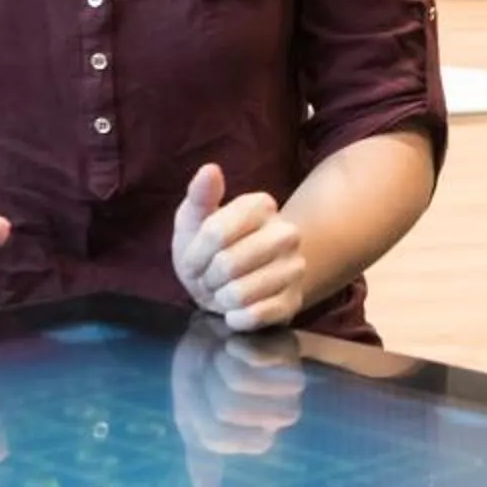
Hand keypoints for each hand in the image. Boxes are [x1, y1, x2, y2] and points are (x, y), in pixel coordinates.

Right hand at [170, 325, 306, 486]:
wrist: (210, 332)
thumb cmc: (201, 377)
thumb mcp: (192, 419)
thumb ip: (202, 456)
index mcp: (257, 436)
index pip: (223, 439)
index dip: (204, 415)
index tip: (201, 397)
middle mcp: (280, 414)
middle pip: (228, 409)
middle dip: (209, 386)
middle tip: (212, 370)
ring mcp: (288, 382)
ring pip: (242, 383)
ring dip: (223, 365)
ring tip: (225, 354)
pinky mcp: (289, 349)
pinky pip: (258, 357)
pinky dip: (237, 348)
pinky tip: (236, 341)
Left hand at [171, 165, 306, 331]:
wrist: (235, 282)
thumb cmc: (210, 249)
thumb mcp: (195, 220)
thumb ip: (200, 196)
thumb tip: (210, 169)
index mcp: (261, 205)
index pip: (215, 232)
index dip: (195, 254)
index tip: (192, 261)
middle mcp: (286, 233)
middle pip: (228, 264)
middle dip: (208, 277)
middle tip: (210, 277)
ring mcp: (294, 268)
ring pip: (241, 293)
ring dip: (221, 299)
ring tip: (224, 292)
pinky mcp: (294, 301)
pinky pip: (255, 316)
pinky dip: (236, 318)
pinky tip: (236, 310)